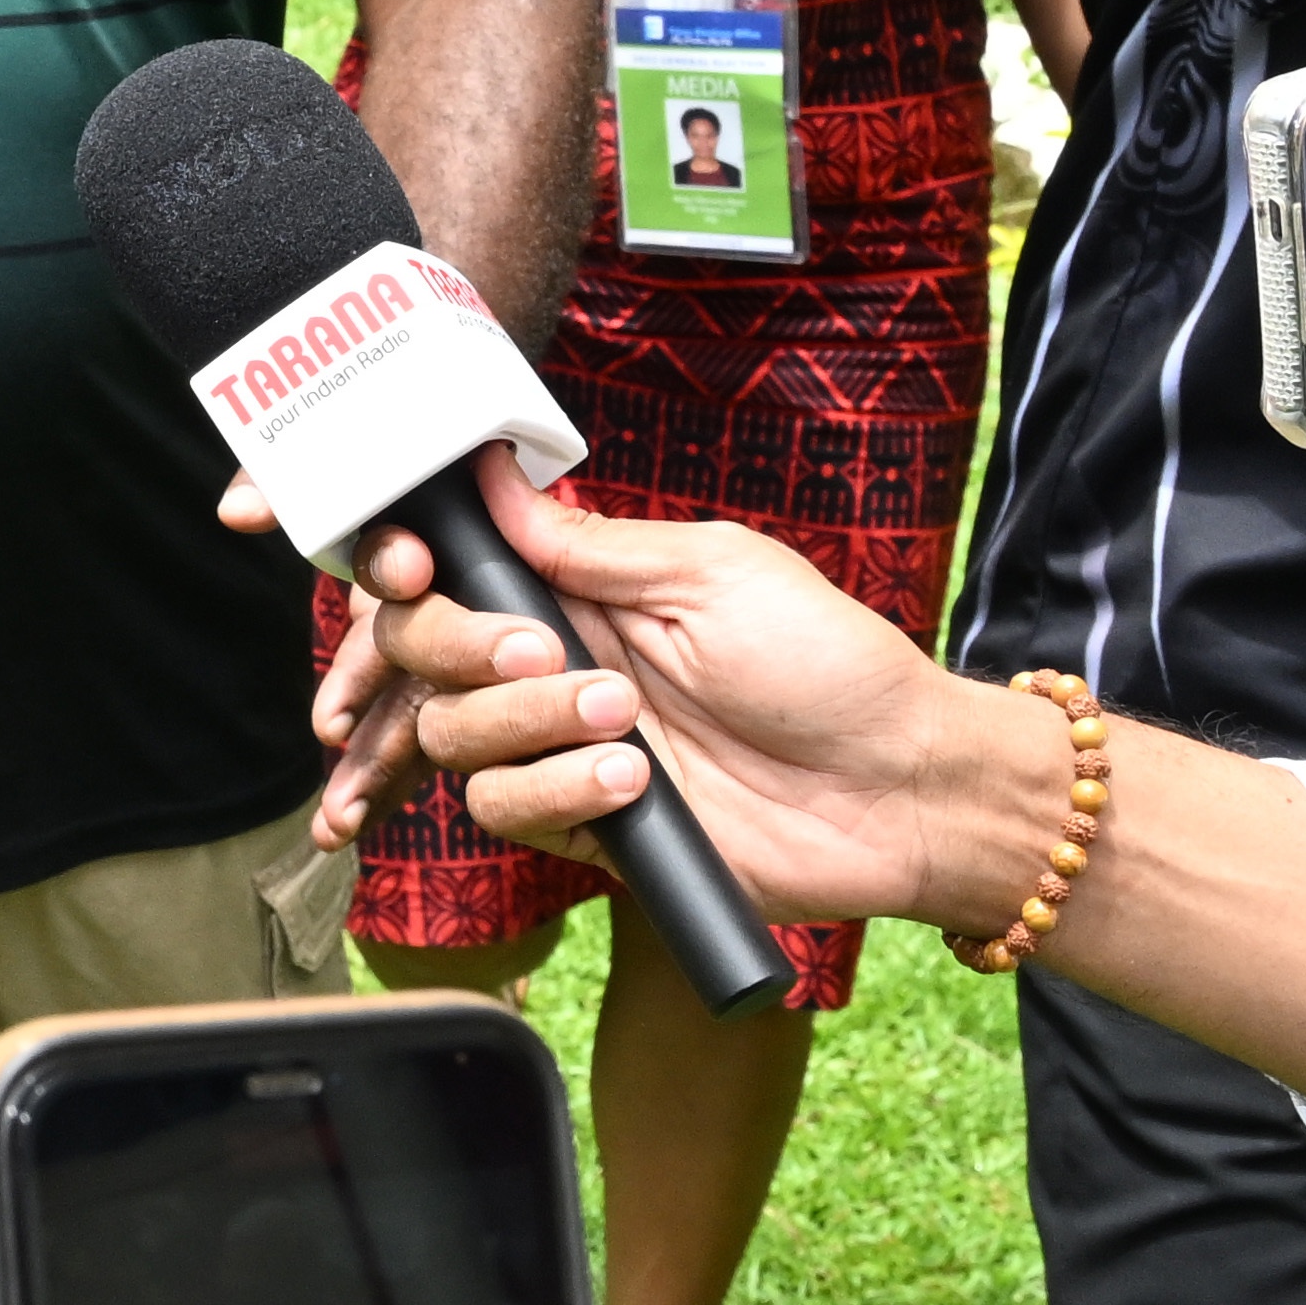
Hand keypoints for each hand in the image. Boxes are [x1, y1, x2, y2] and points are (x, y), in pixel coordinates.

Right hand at [296, 451, 978, 927]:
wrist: (898, 788)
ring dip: (524, 724)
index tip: (415, 570)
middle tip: (543, 653)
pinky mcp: (579, 827)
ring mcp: (560, 749)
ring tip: (622, 721)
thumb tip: (491, 478)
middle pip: (422, 655)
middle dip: (460, 648)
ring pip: (450, 735)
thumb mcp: (715, 570)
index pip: (447, 577)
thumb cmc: (829, 666)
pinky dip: (554, 792)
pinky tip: (630, 782)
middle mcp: (554, 668)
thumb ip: (589, 541)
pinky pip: (501, 809)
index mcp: (580, 593)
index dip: (408, 574)